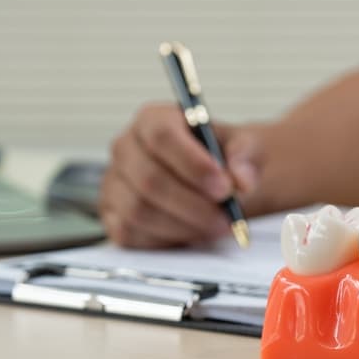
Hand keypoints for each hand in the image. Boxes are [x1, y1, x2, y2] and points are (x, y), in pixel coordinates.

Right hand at [100, 102, 260, 247]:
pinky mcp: (113, 216)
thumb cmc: (220, 157)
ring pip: (139, 211)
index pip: (161, 136)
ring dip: (184, 225)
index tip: (224, 187)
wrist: (213, 179)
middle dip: (193, 204)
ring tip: (217, 227)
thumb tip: (241, 180)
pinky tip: (193, 233)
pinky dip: (167, 239)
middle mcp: (126, 148)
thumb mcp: (242, 145)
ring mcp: (114, 183)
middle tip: (226, 217)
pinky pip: (131, 234)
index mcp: (152, 119)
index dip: (193, 165)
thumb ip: (245, 156)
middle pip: (149, 179)